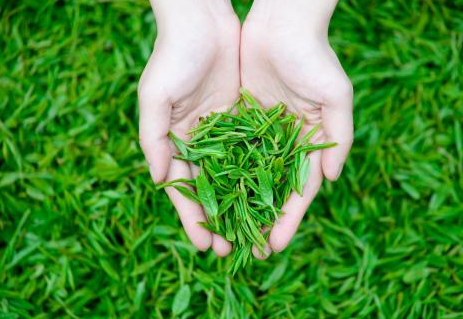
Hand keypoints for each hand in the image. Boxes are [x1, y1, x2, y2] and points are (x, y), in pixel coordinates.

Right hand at [138, 0, 239, 255]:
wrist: (203, 21)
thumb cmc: (173, 57)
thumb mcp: (155, 98)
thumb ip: (154, 139)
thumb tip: (160, 180)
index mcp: (174, 142)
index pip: (184, 189)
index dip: (193, 218)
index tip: (206, 246)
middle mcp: (199, 142)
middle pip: (211, 189)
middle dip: (221, 220)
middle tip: (233, 251)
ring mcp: (223, 131)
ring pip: (235, 176)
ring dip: (243, 204)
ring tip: (256, 233)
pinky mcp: (244, 118)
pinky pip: (254, 150)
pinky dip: (260, 174)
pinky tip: (271, 196)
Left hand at [241, 0, 352, 255]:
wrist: (281, 23)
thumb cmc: (315, 57)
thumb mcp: (336, 96)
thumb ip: (339, 138)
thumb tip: (332, 180)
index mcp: (307, 145)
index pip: (297, 191)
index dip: (287, 220)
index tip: (274, 246)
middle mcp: (281, 145)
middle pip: (269, 192)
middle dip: (258, 221)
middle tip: (246, 253)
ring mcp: (258, 134)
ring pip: (244, 177)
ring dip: (235, 206)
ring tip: (223, 235)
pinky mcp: (236, 119)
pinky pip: (225, 152)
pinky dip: (217, 175)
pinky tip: (208, 197)